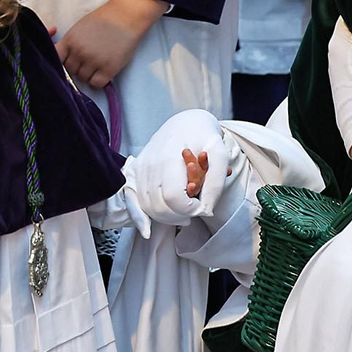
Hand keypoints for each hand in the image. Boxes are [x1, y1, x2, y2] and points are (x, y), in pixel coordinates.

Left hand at [56, 0, 167, 88]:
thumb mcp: (79, 28)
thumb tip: (65, 58)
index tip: (69, 61)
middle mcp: (79, 52)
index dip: (62, 62)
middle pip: (70, 71)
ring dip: (88, 75)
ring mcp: (93, 61)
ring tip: (96, 66)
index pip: (57, 60)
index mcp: (70, 40)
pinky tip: (101, 74)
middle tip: (86, 62)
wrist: (125, 17)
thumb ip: (70, 43)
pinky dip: (97, 82)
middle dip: (77, 68)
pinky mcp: (108, 69)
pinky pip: (96, 84)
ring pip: (82, 79)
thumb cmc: (103, 19)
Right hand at [125, 108, 229, 224]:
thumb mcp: (219, 152)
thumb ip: (216, 181)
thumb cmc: (204, 135)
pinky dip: (138, 217)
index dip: (190, 209)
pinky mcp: (135, 171)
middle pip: (159, 207)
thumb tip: (206, 209)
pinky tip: (146, 230)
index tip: (202, 204)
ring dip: (166, 216)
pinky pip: (132, 200)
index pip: (174, 198)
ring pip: (148, 207)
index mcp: (170, 157)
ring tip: (183, 209)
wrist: (186, 120)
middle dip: (180, 215)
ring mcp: (140, 168)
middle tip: (195, 208)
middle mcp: (150, 164)